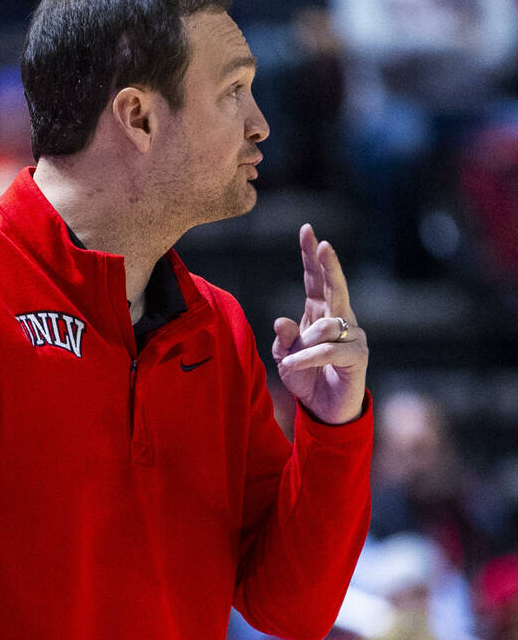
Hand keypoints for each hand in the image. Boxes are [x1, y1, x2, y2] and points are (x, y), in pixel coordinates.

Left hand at [273, 224, 367, 424]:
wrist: (326, 409)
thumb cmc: (306, 378)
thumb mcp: (285, 358)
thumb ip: (283, 339)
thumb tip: (281, 320)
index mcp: (319, 312)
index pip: (316, 279)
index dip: (312, 256)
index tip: (307, 230)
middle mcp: (339, 318)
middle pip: (334, 286)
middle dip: (329, 265)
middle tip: (323, 244)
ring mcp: (351, 335)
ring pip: (325, 326)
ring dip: (302, 345)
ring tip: (290, 363)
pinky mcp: (357, 355)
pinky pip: (328, 349)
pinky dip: (307, 357)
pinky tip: (293, 365)